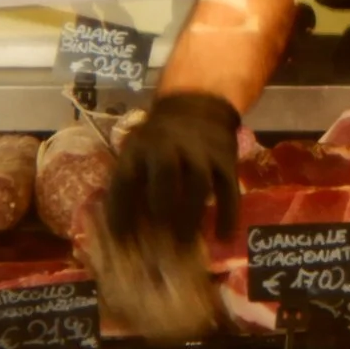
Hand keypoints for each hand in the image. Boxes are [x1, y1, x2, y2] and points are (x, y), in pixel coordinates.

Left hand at [106, 92, 241, 242]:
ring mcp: (201, 151)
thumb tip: (121, 231)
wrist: (198, 105)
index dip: (121, 208)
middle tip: (160, 241)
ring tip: (186, 243)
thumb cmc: (159, 140)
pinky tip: (223, 237)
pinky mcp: (226, 159)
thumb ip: (131, 183)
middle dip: (162, 206)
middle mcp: (170, 145)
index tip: (120, 239)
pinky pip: (229, 189)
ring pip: (199, 183)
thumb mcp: (138, 151)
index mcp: (140, 146)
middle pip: (166, 173)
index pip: (126, 177)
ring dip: (191, 215)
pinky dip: (227, 214)